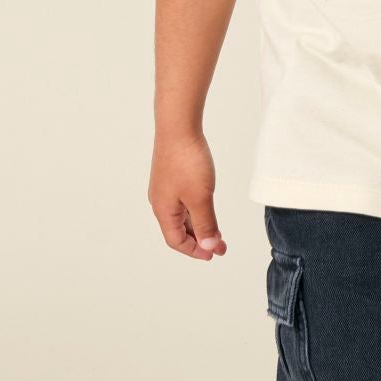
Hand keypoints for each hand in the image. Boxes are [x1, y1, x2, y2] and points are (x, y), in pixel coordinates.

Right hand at [148, 126, 226, 258]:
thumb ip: (205, 224)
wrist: (178, 127)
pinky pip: (182, 202)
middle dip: (200, 240)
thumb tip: (209, 247)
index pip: (176, 241)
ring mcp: (165, 188)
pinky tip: (206, 208)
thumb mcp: (201, 198)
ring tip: (217, 230)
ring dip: (199, 225)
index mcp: (163, 210)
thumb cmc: (187, 162)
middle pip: (178, 230)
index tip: (214, 254)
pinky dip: (195, 211)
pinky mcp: (171, 176)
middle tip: (221, 245)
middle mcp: (160, 201)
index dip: (195, 251)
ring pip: (181, 215)